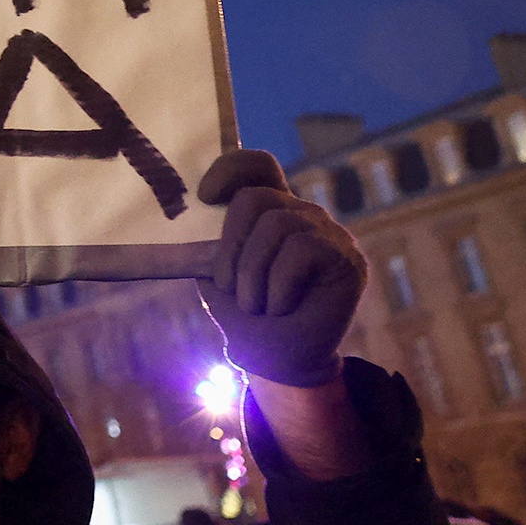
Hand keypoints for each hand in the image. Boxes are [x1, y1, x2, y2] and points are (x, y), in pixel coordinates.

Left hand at [197, 150, 366, 387]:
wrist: (278, 360)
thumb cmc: (244, 312)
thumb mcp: (215, 273)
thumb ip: (205, 243)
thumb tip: (179, 216)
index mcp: (269, 209)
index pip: (257, 165)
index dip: (230, 168)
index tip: (204, 196)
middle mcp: (300, 212)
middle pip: (254, 198)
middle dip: (230, 245)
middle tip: (226, 285)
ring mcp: (328, 231)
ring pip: (275, 225)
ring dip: (251, 273)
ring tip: (254, 304)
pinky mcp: (346, 257)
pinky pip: (300, 250)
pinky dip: (278, 285)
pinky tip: (279, 307)